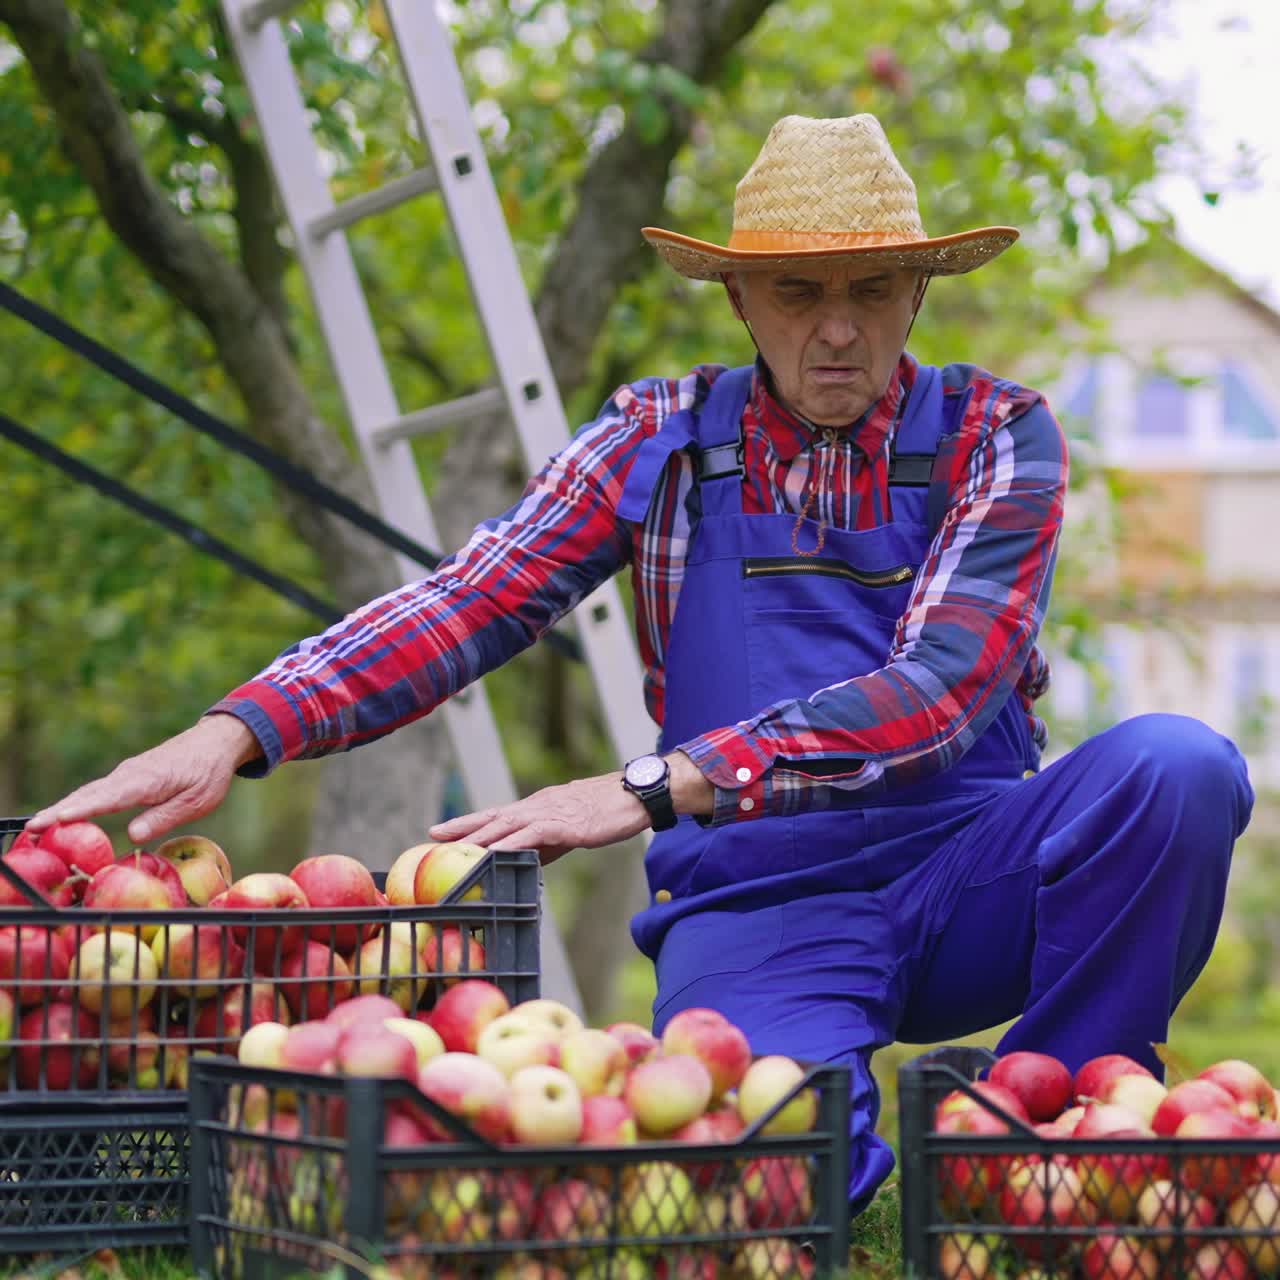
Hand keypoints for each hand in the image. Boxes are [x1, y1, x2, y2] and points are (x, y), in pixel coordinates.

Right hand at [24, 714, 261, 845]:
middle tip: (31, 827)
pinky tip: (66, 814)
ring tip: (38, 823)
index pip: (108, 798)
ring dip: (64, 806)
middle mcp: (131, 774)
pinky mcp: (130, 774)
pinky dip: (79, 800)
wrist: (216, 742)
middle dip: (59, 810)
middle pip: (90, 794)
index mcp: (147, 781)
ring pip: (91, 791)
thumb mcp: (196, 802)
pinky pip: (100, 789)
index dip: (81, 810)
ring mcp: (128, 772)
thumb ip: (164, 817)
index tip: (54, 819)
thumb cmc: (209, 774)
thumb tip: (133, 835)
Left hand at [429, 771, 649, 865]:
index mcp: (539, 806)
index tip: (443, 830)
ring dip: (479, 836)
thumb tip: (526, 861)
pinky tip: (495, 852)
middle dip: (462, 825)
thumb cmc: (608, 812)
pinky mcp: (565, 824)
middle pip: (493, 815)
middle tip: (433, 833)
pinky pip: (533, 834)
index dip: (469, 822)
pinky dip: (512, 843)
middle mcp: (539, 806)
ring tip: (454, 848)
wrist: (636, 795)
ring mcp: (551, 813)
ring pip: (507, 824)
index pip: (498, 814)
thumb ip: (547, 843)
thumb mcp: (571, 829)